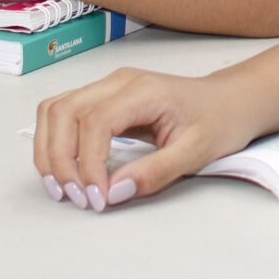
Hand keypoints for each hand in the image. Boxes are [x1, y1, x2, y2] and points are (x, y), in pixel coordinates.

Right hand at [30, 68, 262, 211]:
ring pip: (55, 110)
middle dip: (60, 159)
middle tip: (74, 197)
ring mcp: (106, 87)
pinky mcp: (101, 99)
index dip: (88, 163)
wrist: (228, 102)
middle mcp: (118, 82)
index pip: (95, 121)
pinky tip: (66, 170)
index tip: (96, 197)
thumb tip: (113, 193)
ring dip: (50, 150)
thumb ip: (155, 172)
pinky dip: (54, 142)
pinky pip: (62, 114)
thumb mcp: (196, 152)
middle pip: (64, 111)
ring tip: (63, 188)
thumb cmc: (217, 121)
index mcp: (143, 90)